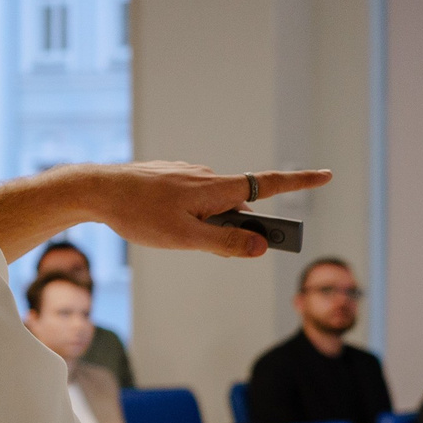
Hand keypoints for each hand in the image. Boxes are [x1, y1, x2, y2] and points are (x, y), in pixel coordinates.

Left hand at [88, 163, 332, 256]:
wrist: (96, 189)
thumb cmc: (139, 214)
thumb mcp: (185, 238)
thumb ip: (225, 244)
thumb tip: (261, 246)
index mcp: (217, 189)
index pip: (269, 184)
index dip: (300, 182)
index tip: (327, 175)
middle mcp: (206, 176)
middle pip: (238, 206)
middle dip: (236, 228)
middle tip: (216, 247)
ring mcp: (186, 175)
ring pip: (211, 206)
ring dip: (206, 223)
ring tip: (169, 231)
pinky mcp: (169, 177)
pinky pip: (190, 200)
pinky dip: (187, 214)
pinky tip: (158, 220)